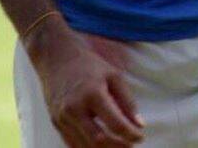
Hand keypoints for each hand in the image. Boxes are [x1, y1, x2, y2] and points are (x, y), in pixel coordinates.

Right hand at [26, 17, 144, 145]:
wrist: (57, 59)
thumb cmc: (89, 66)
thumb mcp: (114, 76)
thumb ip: (127, 101)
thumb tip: (139, 125)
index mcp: (93, 94)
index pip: (115, 123)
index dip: (130, 134)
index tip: (140, 137)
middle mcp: (75, 109)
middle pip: (99, 140)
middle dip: (118, 146)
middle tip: (130, 145)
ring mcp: (62, 118)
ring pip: (85, 146)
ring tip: (119, 146)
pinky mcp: (56, 123)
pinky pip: (73, 144)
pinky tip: (102, 145)